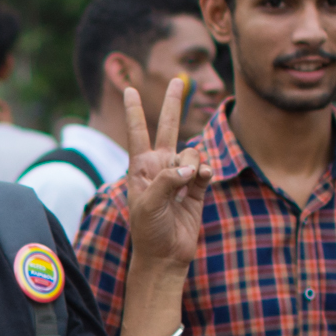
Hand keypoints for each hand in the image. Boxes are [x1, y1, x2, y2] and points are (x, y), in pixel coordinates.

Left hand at [118, 75, 215, 275]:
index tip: (129, 89)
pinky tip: (202, 180)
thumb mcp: (148, 204)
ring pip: (192, 153)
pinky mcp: (198, 188)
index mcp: (140, 168)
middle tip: (177, 80)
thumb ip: (168, 180)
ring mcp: (180, 176)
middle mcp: (160, 167)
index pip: (137, 133)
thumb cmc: (148, 231)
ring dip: (193, 163)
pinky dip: (206, 171)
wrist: (165, 256)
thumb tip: (192, 167)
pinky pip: (206, 169)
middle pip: (168, 128)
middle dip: (173, 104)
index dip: (134, 111)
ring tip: (189, 182)